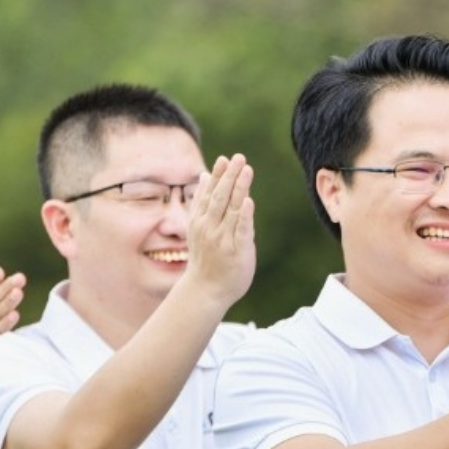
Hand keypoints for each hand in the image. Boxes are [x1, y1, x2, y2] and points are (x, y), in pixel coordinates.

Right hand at [185, 154, 256, 307]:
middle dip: (230, 176)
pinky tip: (248, 200)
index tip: (226, 159)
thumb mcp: (200, 227)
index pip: (210, 193)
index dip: (219, 175)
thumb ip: (204, 202)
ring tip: (247, 170)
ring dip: (239, 188)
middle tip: (239, 158)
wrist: (205, 290)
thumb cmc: (205, 258)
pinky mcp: (237, 250)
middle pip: (221, 197)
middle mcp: (210, 227)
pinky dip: (244, 215)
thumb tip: (205, 175)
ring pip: (232, 209)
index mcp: (201, 220)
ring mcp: (223, 239)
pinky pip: (241, 230)